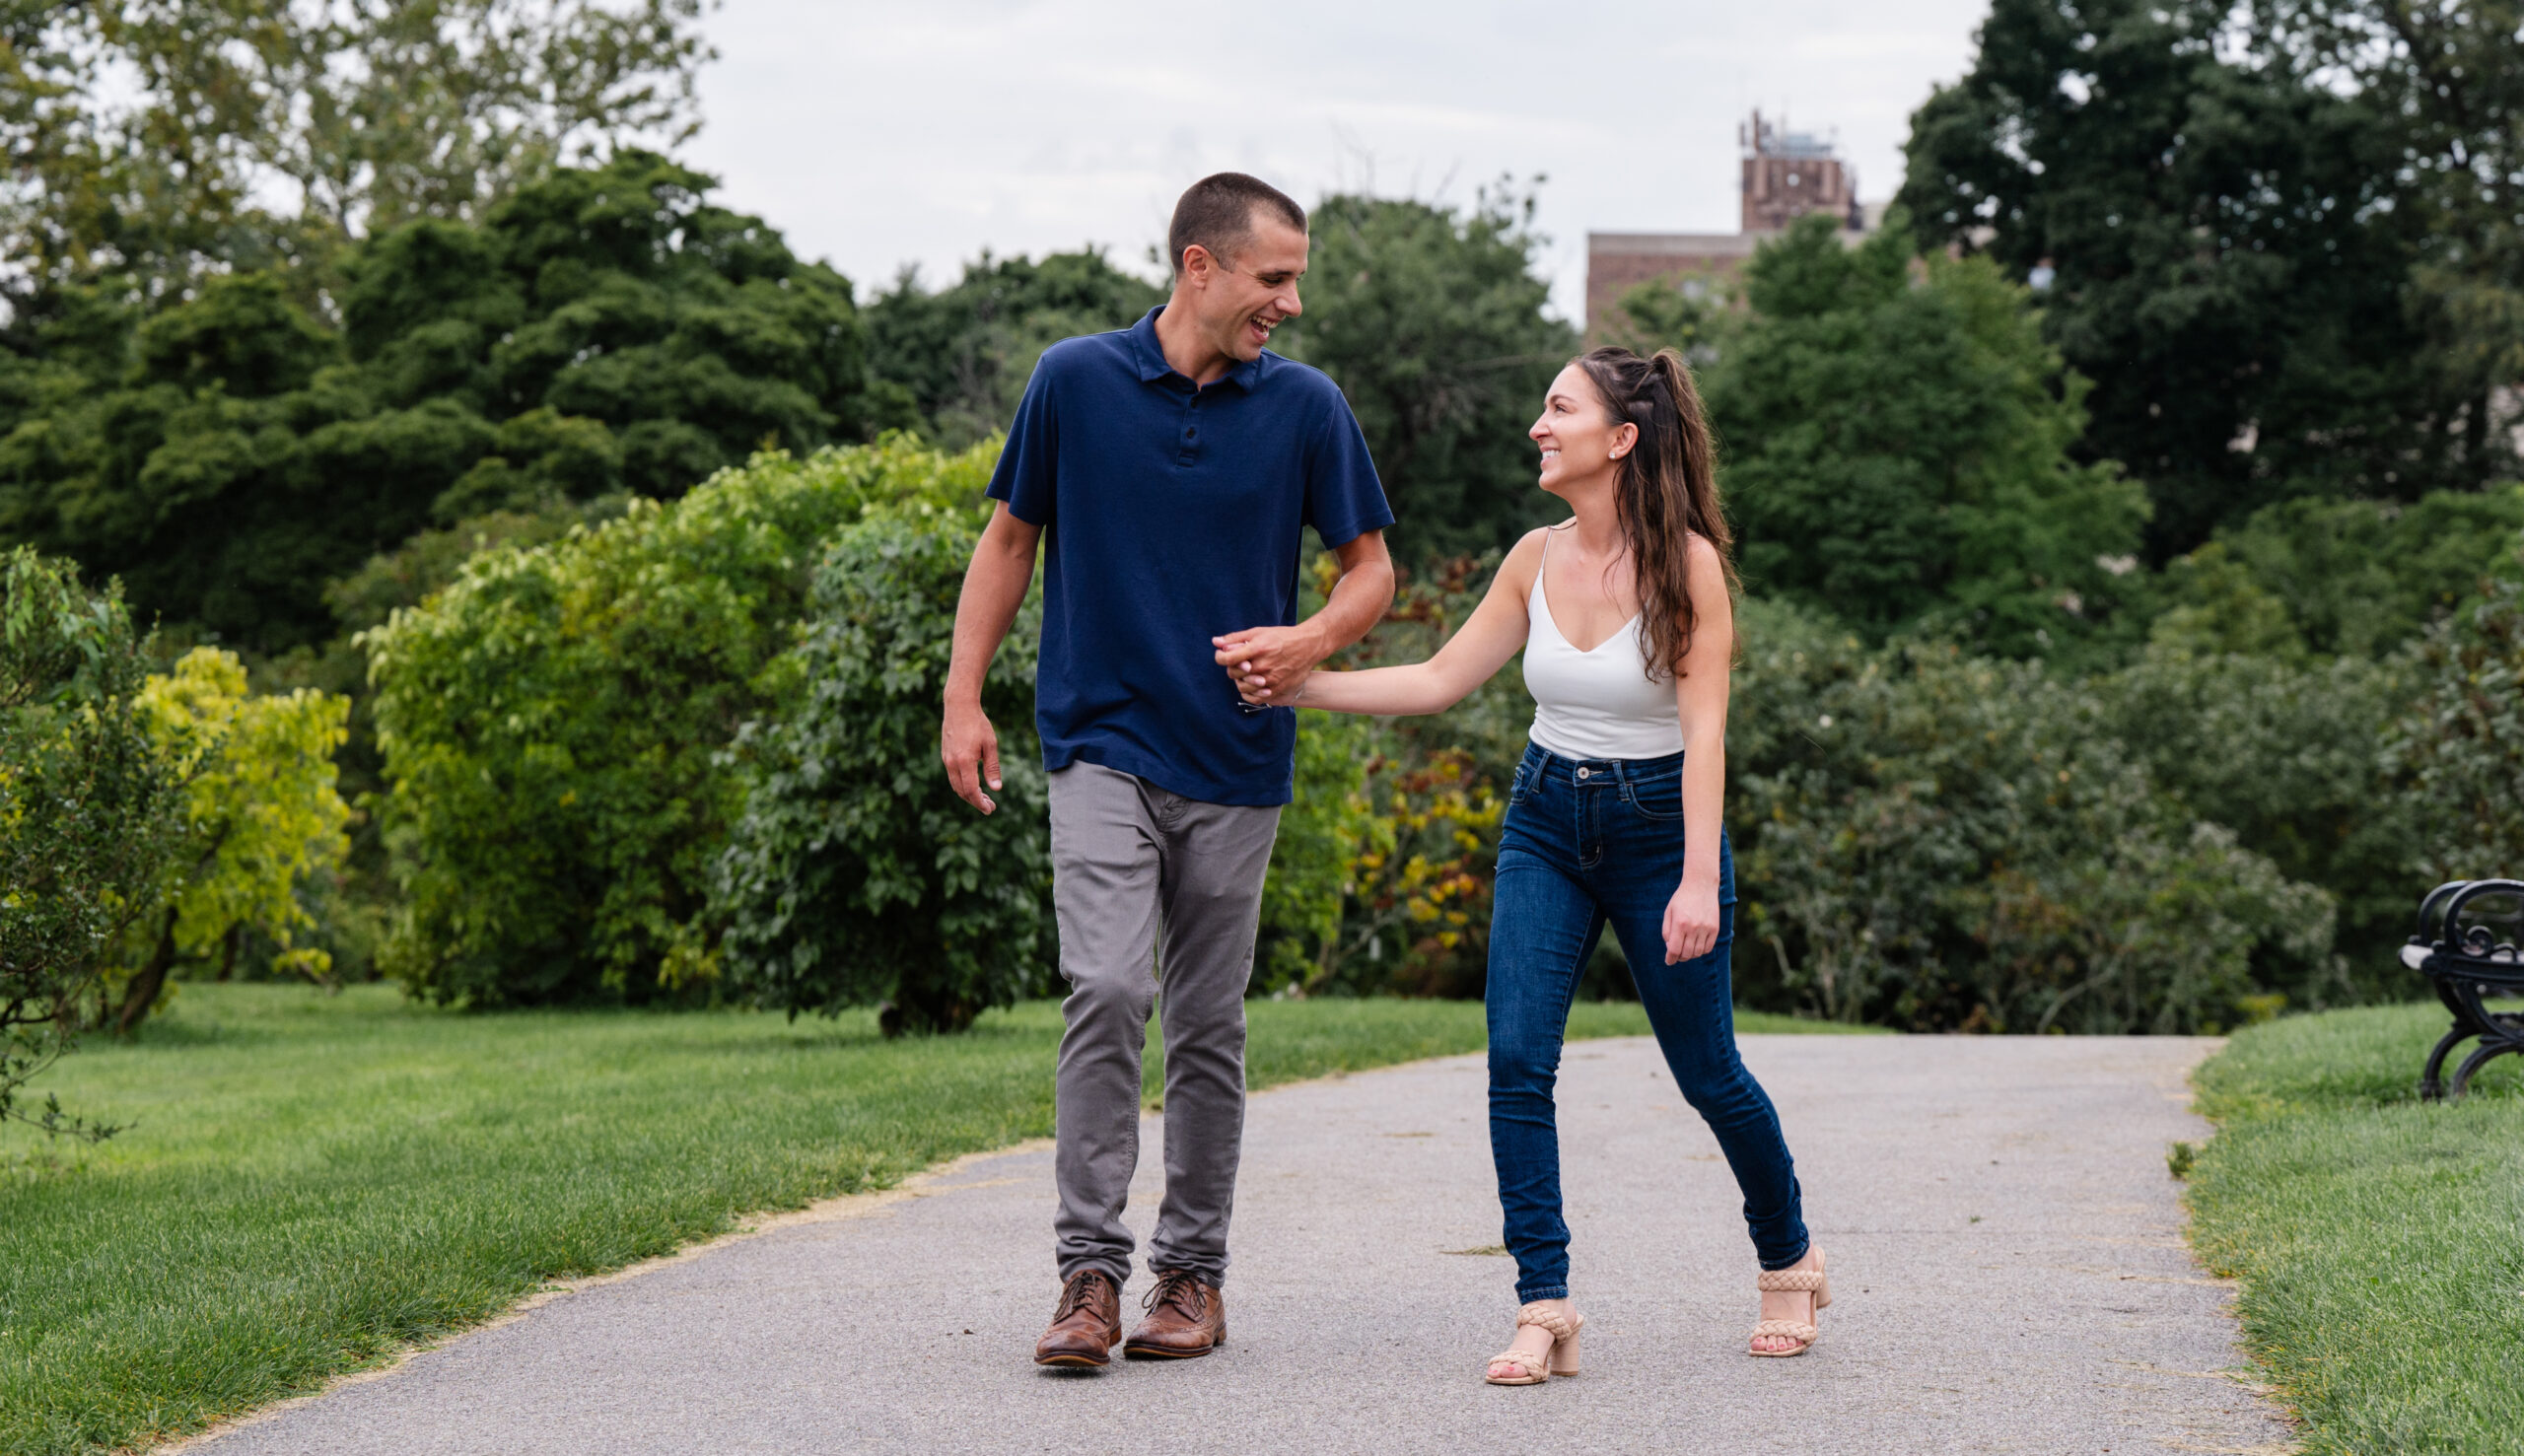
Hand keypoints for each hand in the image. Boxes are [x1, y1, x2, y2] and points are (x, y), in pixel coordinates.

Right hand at [941, 697, 1001, 813]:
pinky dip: (962, 785)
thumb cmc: (978, 724)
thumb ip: (992, 768)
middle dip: (976, 802)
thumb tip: (996, 789)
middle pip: (962, 791)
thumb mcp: (991, 745)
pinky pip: (953, 776)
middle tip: (990, 806)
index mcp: (965, 761)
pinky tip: (974, 784)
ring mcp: (946, 759)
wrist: (959, 706)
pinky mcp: (945, 755)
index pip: (971, 790)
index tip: (990, 809)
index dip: (980, 803)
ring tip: (984, 797)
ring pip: (956, 785)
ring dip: (968, 795)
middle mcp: (952, 763)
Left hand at [1212, 624, 1321, 703]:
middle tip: (1239, 662)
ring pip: (1242, 687)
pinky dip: (1250, 692)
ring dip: (1240, 680)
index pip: (1227, 659)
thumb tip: (1215, 641)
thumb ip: (1235, 638)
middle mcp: (1263, 666)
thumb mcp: (1258, 632)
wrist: (1308, 646)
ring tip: (1247, 673)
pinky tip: (1252, 684)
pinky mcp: (1277, 689)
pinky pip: (1255, 698)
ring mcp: (1270, 680)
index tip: (1222, 655)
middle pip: (1233, 673)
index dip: (1220, 657)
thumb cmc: (1281, 637)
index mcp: (1257, 649)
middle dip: (1232, 667)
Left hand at [1662, 878, 1720, 963]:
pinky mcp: (1715, 928)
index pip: (1674, 949)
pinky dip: (1701, 950)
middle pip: (1686, 954)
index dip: (1670, 958)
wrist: (1701, 885)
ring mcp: (1706, 928)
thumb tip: (1670, 948)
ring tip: (1686, 948)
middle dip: (1679, 957)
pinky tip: (1696, 945)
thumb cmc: (1681, 899)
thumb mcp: (1669, 912)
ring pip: (1698, 953)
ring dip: (1690, 954)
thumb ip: (1667, 931)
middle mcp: (1694, 927)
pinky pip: (1708, 948)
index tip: (1669, 961)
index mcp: (1680, 923)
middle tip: (1676, 955)